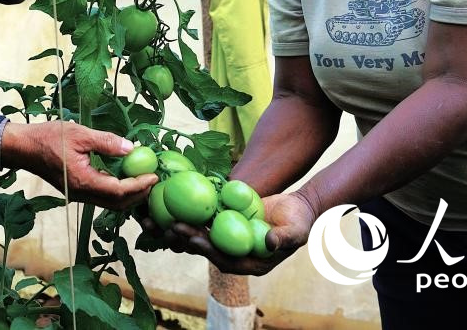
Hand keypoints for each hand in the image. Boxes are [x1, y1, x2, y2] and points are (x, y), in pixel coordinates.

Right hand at [0, 121, 154, 208]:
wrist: (23, 147)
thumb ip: (106, 142)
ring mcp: (78, 194)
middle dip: (138, 194)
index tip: (154, 175)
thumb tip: (131, 147)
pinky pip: (101, 196)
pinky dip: (117, 190)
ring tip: (144, 178)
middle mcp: (82, 193)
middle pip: (117, 203)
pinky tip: (125, 176)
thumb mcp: (79, 134)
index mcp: (83, 181)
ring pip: (110, 202)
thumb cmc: (47, 137)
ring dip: (129, 194)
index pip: (118, 191)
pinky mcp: (77, 190)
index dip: (139, 186)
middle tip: (154, 179)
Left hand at [142, 191, 316, 275]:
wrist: (299, 207)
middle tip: (172, 227)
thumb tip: (270, 243)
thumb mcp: (296, 229)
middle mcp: (238, 254)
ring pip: (204, 236)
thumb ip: (285, 237)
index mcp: (253, 263)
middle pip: (209, 249)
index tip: (195, 238)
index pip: (227, 260)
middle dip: (189, 240)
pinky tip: (176, 204)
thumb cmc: (301, 221)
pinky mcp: (227, 225)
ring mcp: (231, 240)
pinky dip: (193, 214)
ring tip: (166, 218)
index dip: (210, 250)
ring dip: (185, 228)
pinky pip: (207, 221)